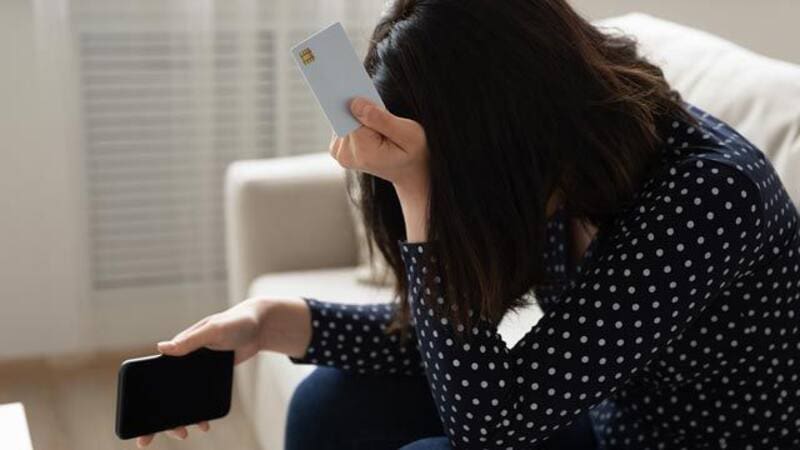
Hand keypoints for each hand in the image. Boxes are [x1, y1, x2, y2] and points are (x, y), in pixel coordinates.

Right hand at [136, 297, 311, 446]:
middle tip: (151, 438)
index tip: (138, 417)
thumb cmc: (235, 321)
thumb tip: (161, 348)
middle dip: (159, 415)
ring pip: (184, 398)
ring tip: (183, 433)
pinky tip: (204, 423)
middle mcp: (185, 360)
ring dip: (180, 417)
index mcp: (179, 347)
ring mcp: (198, 371)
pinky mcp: (212, 377)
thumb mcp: (213, 330)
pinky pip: (202, 397)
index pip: (156, 375)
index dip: (145, 396)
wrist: (259, 327)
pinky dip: (200, 412)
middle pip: (167, 391)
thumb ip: (190, 340)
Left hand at [332, 98, 430, 240]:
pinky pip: (342, 122)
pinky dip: (354, 117)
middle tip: (369, 98)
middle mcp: (345, 154)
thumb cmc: (415, 152)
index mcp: (363, 152)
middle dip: (358, 105)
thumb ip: (382, 120)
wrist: (410, 172)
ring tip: (376, 114)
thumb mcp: (409, 134)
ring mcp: (340, 152)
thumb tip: (354, 103)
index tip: (350, 85)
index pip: (349, 116)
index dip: (354, 99)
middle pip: (343, 116)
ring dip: (358, 111)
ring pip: (342, 117)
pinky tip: (368, 118)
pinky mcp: (339, 147)